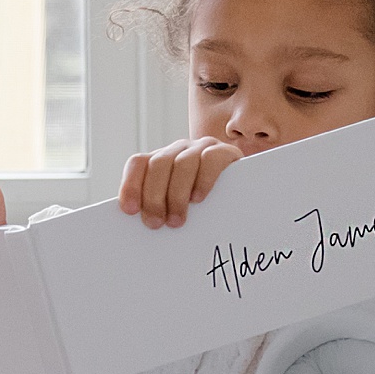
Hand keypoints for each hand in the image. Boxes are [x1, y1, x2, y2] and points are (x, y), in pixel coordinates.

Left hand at [119, 137, 242, 229]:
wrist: (244, 191)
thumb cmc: (204, 205)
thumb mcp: (177, 203)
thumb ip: (160, 207)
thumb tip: (143, 225)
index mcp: (161, 160)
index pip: (139, 163)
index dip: (131, 185)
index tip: (130, 210)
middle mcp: (179, 149)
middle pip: (158, 164)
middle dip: (154, 196)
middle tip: (156, 224)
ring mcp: (202, 148)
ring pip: (182, 164)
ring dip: (176, 195)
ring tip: (177, 221)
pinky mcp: (224, 152)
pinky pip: (209, 160)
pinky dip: (202, 180)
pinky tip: (198, 199)